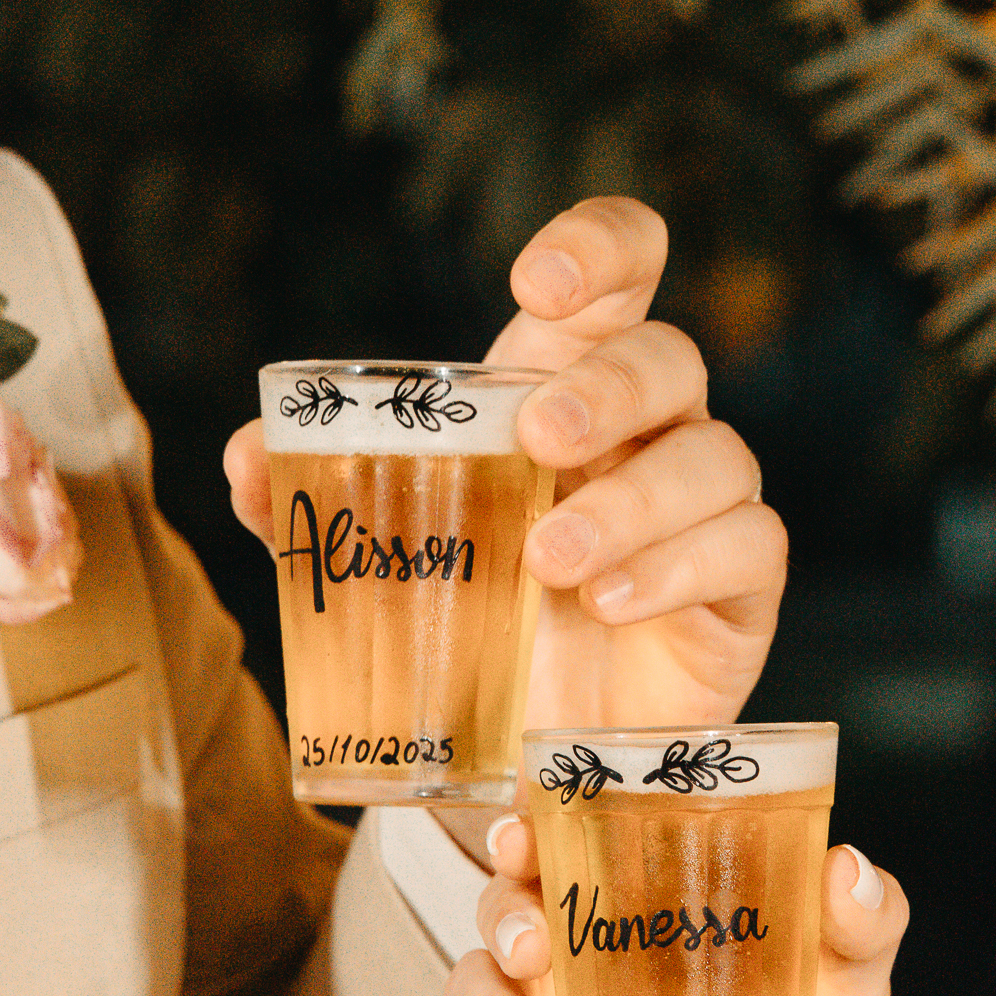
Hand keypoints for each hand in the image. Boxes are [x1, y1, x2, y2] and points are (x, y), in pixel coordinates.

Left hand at [224, 198, 786, 737]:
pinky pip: (749, 546)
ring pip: (716, 456)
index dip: (601, 247)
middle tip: (539, 439)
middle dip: (607, 387)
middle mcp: (648, 433)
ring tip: (547, 566)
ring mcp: (705, 507)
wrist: (525, 748)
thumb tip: (246, 456)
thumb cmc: (468, 623)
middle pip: (668, 356)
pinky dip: (678, 568)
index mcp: (567, 389)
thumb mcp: (385, 557)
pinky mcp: (742, 587)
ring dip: (632, 501)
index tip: (538, 282)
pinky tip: (608, 604)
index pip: (622, 275)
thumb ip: (317, 501)